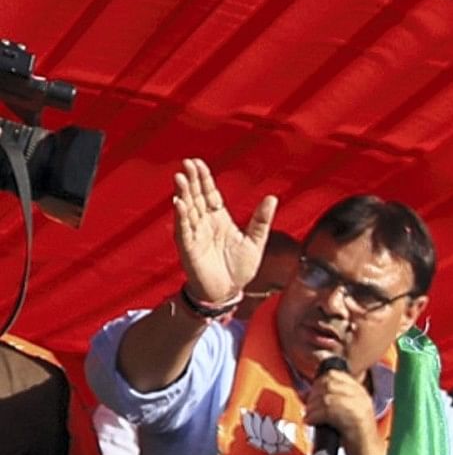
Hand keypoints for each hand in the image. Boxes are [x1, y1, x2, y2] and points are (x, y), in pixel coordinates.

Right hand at [170, 159, 276, 313]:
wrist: (228, 292)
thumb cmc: (239, 268)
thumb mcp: (255, 241)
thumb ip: (261, 220)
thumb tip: (272, 197)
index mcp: (220, 219)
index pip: (210, 194)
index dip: (204, 179)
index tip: (198, 162)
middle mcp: (204, 223)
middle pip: (196, 197)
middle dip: (192, 180)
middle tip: (187, 162)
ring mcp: (195, 234)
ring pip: (187, 210)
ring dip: (183, 194)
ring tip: (179, 177)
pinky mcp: (188, 248)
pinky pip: (184, 230)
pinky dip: (181, 217)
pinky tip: (178, 203)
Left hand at [305, 361, 378, 454]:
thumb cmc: (354, 437)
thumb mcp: (342, 413)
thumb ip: (328, 401)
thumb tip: (305, 393)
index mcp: (359, 391)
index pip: (335, 374)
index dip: (318, 382)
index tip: (312, 396)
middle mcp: (361, 396)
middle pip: (329, 382)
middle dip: (313, 394)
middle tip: (309, 407)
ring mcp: (360, 406)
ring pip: (328, 396)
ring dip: (313, 406)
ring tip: (310, 416)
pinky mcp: (356, 419)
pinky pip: (330, 410)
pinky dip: (316, 416)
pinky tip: (312, 422)